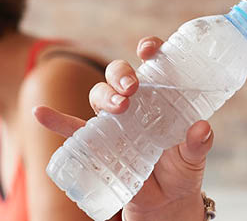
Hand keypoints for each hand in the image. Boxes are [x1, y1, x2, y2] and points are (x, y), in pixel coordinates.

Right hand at [34, 37, 211, 220]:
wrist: (166, 200)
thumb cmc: (182, 169)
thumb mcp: (194, 157)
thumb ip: (198, 143)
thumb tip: (201, 128)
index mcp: (163, 97)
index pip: (156, 64)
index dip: (151, 50)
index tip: (149, 49)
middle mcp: (137, 103)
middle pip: (122, 76)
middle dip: (122, 75)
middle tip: (133, 87)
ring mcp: (116, 122)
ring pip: (100, 95)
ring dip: (104, 95)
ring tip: (118, 107)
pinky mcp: (99, 144)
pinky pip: (73, 129)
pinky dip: (56, 120)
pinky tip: (42, 113)